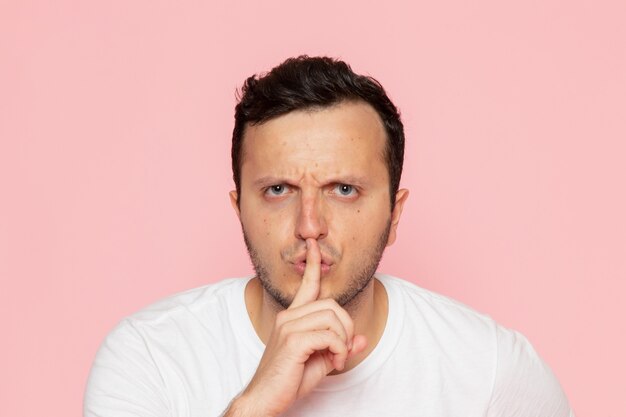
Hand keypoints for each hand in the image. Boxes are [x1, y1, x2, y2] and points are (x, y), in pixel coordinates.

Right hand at [232, 239, 366, 416]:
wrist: (264, 400)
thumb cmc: (288, 381)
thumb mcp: (320, 361)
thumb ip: (340, 347)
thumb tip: (361, 338)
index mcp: (291, 317)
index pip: (306, 285)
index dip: (313, 264)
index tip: (314, 245)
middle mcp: (288, 316)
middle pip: (332, 305)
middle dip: (346, 328)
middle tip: (342, 351)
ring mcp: (288, 326)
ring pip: (333, 318)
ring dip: (343, 341)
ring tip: (337, 359)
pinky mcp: (293, 340)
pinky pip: (330, 335)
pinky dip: (339, 350)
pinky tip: (334, 362)